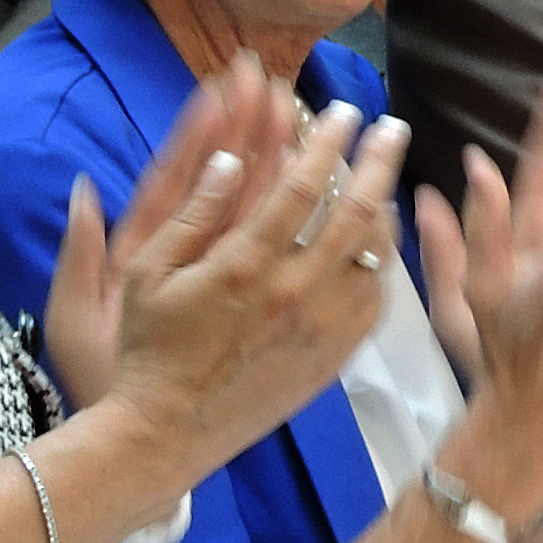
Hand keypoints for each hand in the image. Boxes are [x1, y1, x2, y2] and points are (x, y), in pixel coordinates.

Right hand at [76, 61, 408, 467]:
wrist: (170, 430)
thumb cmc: (149, 346)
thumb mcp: (149, 272)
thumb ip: (193, 213)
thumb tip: (233, 158)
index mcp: (244, 265)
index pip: (301, 186)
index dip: (328, 141)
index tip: (345, 112)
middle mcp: (294, 292)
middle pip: (357, 212)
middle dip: (380, 160)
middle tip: (393, 127)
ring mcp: (322, 326)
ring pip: (377, 254)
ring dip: (387, 207)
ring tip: (386, 178)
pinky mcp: (337, 355)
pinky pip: (377, 298)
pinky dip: (381, 261)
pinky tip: (375, 242)